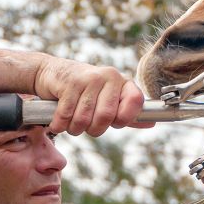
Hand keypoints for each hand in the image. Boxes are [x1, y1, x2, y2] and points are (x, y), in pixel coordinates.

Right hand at [33, 56, 153, 135]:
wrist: (53, 74)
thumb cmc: (85, 92)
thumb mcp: (108, 101)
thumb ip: (127, 113)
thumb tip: (151, 122)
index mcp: (123, 82)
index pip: (135, 101)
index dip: (124, 119)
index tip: (114, 123)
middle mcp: (110, 76)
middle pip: (106, 117)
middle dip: (94, 129)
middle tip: (86, 125)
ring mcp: (89, 78)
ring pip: (84, 119)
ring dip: (74, 128)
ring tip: (72, 121)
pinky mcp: (70, 83)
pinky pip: (66, 115)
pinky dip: (60, 124)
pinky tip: (59, 120)